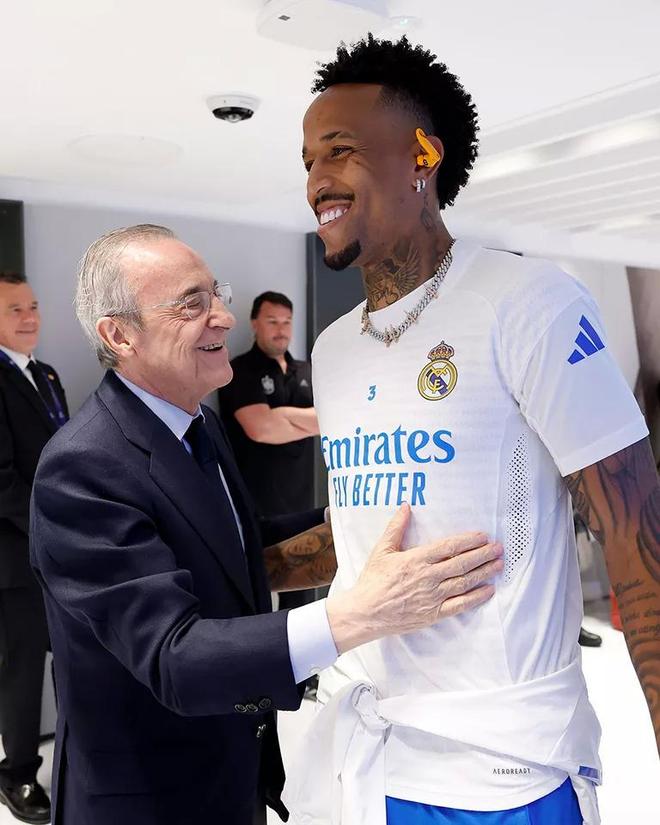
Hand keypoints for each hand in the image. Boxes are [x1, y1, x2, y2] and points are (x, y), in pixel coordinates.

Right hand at [326, 504, 502, 653]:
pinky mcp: (434, 614)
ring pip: (465, 582)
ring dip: (484, 572)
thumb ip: (396, 527)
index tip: (482, 536)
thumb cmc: (373, 580)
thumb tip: (405, 506)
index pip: (449, 547)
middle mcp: (428, 577)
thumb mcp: (382, 550)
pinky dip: (476, 597)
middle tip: (498, 548)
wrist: (366, 613)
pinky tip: (488, 590)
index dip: (468, 541)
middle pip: (462, 563)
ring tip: (498, 564)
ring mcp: (433, 597)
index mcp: (416, 559)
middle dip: (483, 554)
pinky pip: (460, 605)